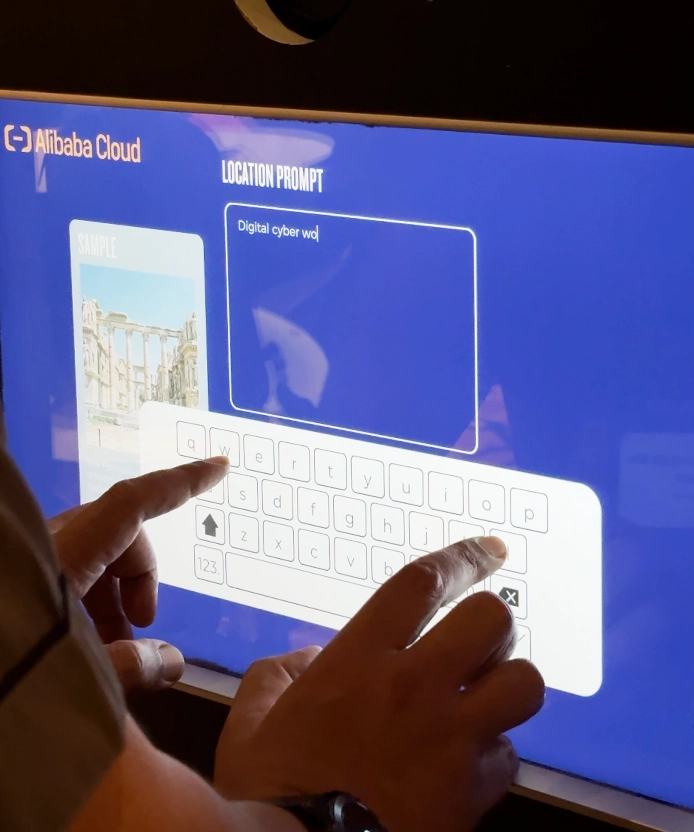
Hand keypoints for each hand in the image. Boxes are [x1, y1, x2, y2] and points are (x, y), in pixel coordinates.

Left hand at [49, 457, 229, 693]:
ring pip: (99, 551)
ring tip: (113, 646)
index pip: (135, 501)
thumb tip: (171, 664)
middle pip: (123, 533)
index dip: (182, 482)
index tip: (219, 466)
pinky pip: (76, 563)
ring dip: (116, 593)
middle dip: (142, 577)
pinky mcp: (30, 565)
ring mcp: (41, 551)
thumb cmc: (9, 653)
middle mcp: (55, 541)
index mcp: (69, 553)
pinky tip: (88, 639)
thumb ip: (131, 667)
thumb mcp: (77, 666)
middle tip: (143, 626)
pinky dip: (93, 594)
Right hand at [215, 537, 543, 831]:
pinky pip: (510, 756)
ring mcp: (451, 740)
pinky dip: (492, 756)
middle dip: (490, 625)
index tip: (492, 550)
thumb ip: (282, 674)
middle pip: (492, 621)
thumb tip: (314, 659)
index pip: (423, 584)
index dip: (463, 558)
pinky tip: (463, 767)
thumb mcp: (255, 720)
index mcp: (359, 661)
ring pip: (524, 683)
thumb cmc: (274, 790)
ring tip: (480, 700)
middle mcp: (414, 689)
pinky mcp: (473, 791)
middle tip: (470, 647)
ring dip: (506, 686)